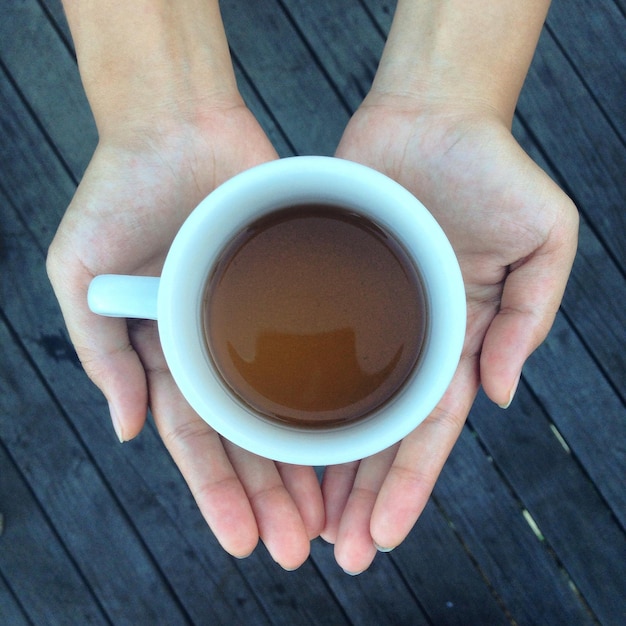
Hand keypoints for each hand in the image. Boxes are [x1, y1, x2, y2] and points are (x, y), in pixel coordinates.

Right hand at [47, 106, 323, 568]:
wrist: (176, 124)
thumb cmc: (120, 193)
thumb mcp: (82, 275)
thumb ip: (102, 351)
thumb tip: (126, 429)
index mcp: (168, 352)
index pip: (196, 439)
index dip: (217, 492)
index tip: (244, 541)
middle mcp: (217, 346)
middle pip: (248, 437)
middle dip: (269, 496)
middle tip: (298, 548)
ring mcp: (257, 320)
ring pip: (288, 406)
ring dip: (305, 463)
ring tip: (329, 518)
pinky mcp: (296, 287)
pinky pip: (319, 348)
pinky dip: (334, 395)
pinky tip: (354, 439)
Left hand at [321, 97, 578, 572]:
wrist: (430, 117)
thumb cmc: (492, 170)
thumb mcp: (543, 238)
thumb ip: (529, 317)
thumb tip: (498, 393)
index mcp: (456, 335)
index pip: (429, 428)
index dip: (408, 483)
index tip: (385, 533)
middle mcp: (408, 336)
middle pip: (381, 433)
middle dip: (363, 494)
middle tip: (339, 553)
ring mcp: (368, 314)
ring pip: (340, 403)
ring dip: (326, 463)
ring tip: (305, 520)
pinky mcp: (327, 283)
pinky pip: (308, 346)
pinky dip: (295, 392)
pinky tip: (276, 436)